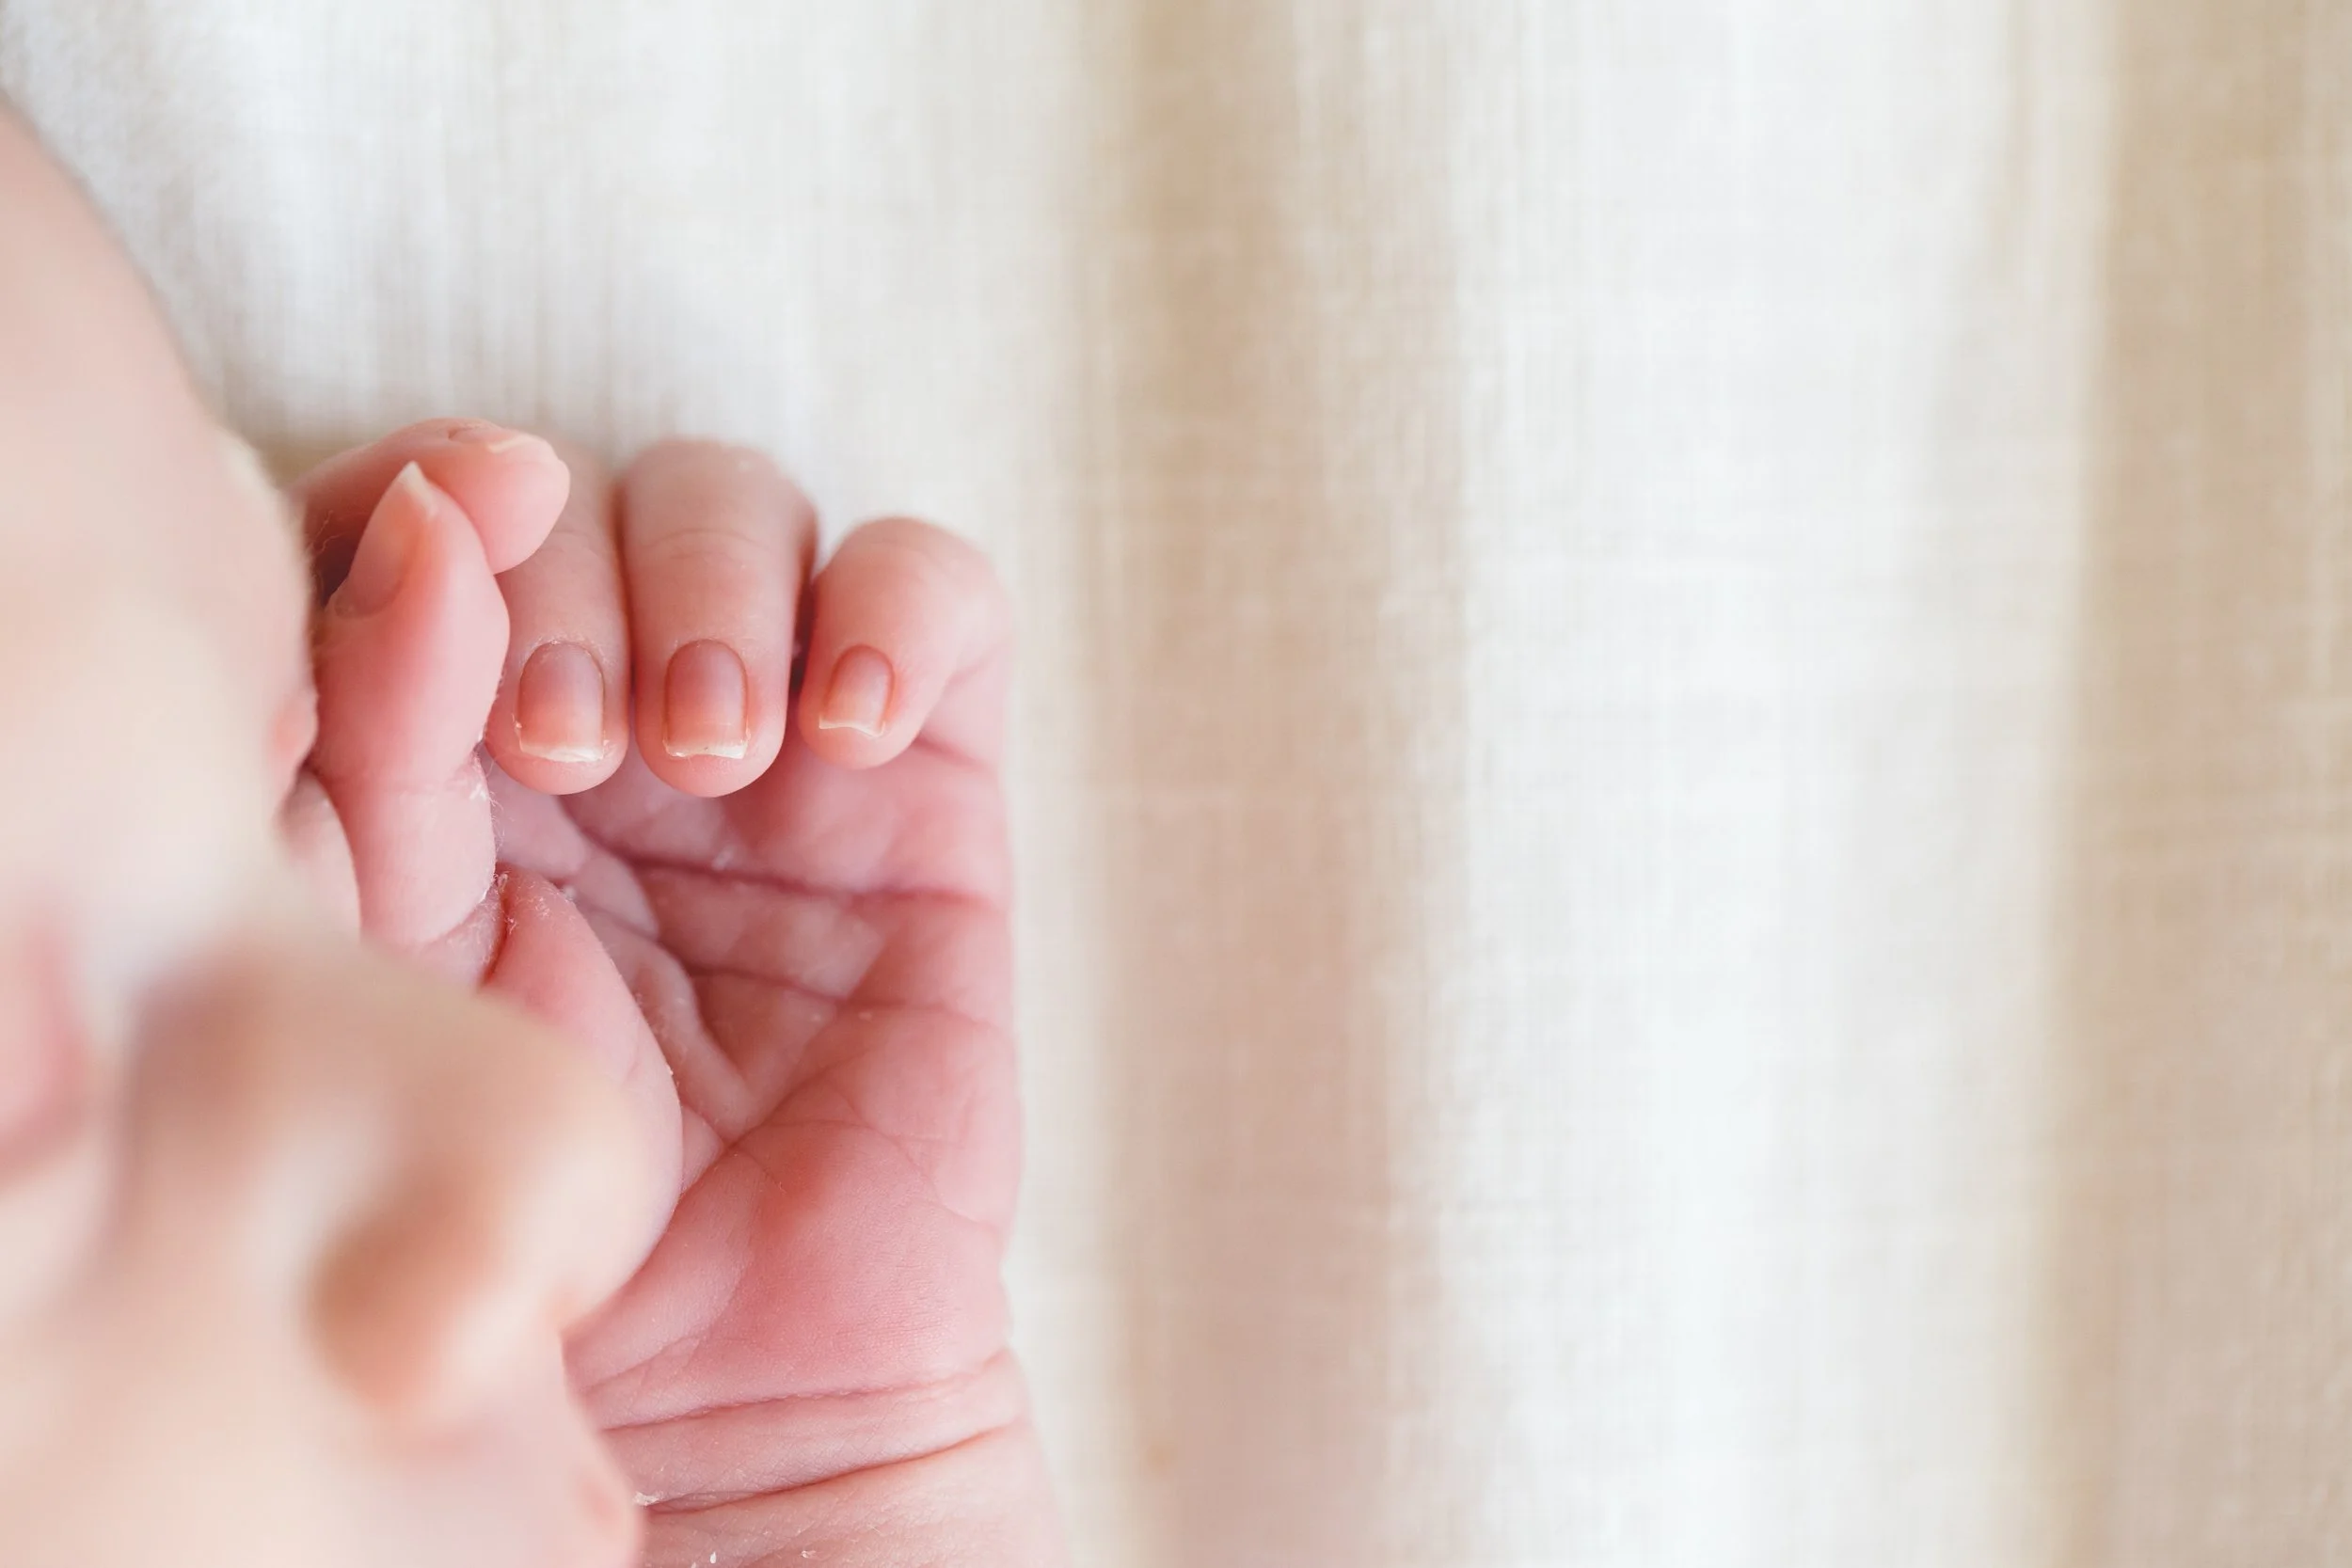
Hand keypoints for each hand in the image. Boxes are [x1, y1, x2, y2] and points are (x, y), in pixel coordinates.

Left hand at [284, 423, 1060, 1564]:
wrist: (729, 1367)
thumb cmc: (537, 1192)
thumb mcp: (399, 957)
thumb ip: (384, 740)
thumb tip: (434, 517)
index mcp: (441, 743)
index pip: (431, 517)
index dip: (430, 492)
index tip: (436, 545)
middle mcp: (606, 719)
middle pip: (591, 493)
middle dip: (573, 579)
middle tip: (563, 739)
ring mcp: (773, 739)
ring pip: (747, 508)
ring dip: (715, 585)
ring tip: (705, 751)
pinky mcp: (927, 777)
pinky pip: (937, 592)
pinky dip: (894, 611)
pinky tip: (842, 726)